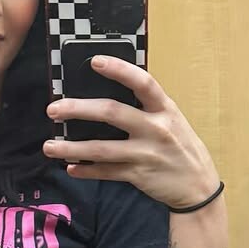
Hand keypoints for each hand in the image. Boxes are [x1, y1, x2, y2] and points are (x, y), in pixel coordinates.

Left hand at [43, 56, 219, 209]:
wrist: (199, 186)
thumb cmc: (181, 147)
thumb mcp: (172, 120)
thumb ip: (146, 107)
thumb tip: (108, 93)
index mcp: (165, 109)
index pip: (143, 82)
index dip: (119, 69)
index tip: (95, 61)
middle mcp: (156, 129)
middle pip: (112, 113)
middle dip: (78, 109)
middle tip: (53, 109)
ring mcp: (146, 154)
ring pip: (102, 149)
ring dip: (72, 148)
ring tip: (50, 146)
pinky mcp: (138, 175)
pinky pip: (106, 173)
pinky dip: (86, 171)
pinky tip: (71, 168)